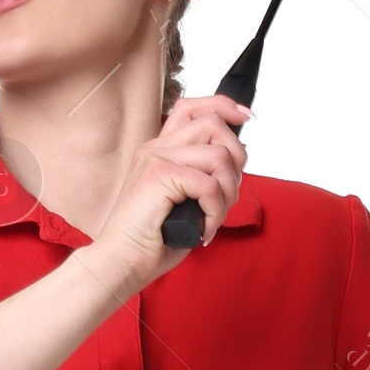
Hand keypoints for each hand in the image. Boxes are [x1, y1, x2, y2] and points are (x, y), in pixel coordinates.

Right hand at [90, 95, 250, 289]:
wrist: (121, 263)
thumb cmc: (152, 241)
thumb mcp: (185, 203)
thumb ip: (204, 178)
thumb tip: (235, 167)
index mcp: (160, 150)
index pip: (194, 108)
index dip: (225, 106)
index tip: (247, 119)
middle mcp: (156, 147)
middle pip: (214, 125)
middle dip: (237, 161)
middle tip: (227, 197)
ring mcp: (156, 158)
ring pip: (219, 156)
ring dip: (229, 192)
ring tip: (213, 217)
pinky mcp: (158, 175)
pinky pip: (210, 185)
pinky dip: (216, 212)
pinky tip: (204, 229)